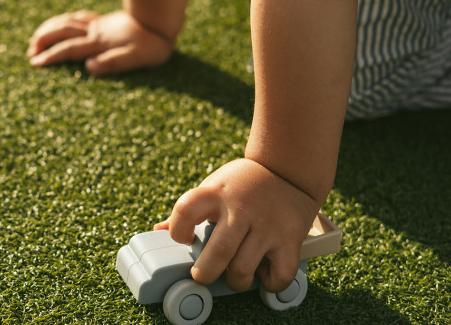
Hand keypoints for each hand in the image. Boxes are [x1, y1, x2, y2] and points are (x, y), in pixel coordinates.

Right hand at [27, 10, 173, 74]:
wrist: (162, 20)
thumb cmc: (152, 45)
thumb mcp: (137, 58)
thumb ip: (113, 62)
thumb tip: (89, 66)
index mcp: (100, 42)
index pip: (69, 49)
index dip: (50, 56)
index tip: (35, 62)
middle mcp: (95, 31)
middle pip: (62, 32)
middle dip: (43, 40)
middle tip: (30, 50)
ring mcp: (98, 24)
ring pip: (67, 21)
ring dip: (49, 28)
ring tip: (36, 36)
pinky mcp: (104, 21)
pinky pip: (77, 17)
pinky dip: (64, 20)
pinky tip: (62, 24)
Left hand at [153, 158, 319, 292]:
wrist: (287, 169)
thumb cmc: (240, 184)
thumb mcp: (212, 188)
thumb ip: (189, 211)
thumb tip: (159, 231)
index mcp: (214, 194)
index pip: (185, 210)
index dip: (177, 230)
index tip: (184, 238)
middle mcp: (240, 209)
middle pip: (217, 253)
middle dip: (204, 273)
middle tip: (203, 274)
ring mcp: (267, 225)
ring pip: (244, 269)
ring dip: (235, 281)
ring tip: (234, 274)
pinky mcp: (290, 238)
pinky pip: (280, 274)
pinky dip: (269, 282)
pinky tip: (263, 272)